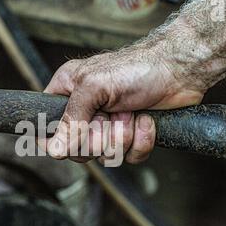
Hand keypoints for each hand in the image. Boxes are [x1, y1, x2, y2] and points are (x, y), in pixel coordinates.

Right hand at [39, 41, 205, 164]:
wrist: (178, 71)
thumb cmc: (136, 68)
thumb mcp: (95, 86)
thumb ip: (72, 118)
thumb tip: (55, 149)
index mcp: (69, 93)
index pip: (47, 126)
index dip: (55, 139)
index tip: (71, 137)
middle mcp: (86, 111)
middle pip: (77, 148)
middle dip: (99, 135)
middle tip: (110, 114)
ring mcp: (108, 127)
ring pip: (104, 156)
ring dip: (122, 136)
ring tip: (131, 113)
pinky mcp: (130, 137)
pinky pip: (128, 158)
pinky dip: (140, 141)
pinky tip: (145, 120)